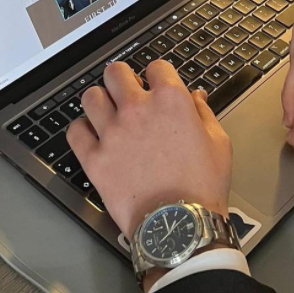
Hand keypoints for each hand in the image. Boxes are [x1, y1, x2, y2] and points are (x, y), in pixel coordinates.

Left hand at [67, 60, 231, 241]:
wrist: (179, 226)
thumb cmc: (202, 186)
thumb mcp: (218, 142)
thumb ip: (203, 112)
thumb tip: (195, 96)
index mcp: (170, 100)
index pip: (156, 66)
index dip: (158, 75)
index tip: (158, 85)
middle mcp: (137, 109)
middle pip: (116, 72)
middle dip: (123, 79)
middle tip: (128, 92)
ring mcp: (112, 133)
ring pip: (91, 96)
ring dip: (100, 100)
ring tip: (108, 112)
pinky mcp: (94, 159)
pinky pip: (75, 132)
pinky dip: (82, 130)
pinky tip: (93, 136)